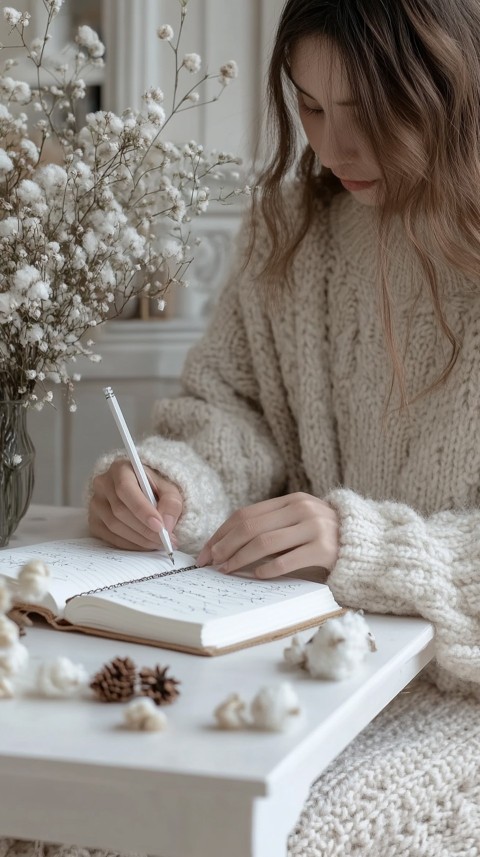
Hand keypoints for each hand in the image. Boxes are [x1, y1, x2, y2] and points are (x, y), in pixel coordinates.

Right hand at [88, 459, 182, 550]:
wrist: (144, 493)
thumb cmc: (155, 488)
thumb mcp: (170, 489)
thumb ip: (171, 503)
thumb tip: (166, 525)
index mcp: (121, 469)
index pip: (126, 489)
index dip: (142, 509)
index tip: (160, 526)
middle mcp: (103, 484)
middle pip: (120, 510)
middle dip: (145, 529)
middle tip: (165, 540)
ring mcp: (96, 503)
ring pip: (114, 526)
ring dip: (139, 539)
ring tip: (159, 543)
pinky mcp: (94, 521)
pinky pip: (109, 538)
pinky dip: (130, 545)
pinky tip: (145, 545)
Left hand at [196, 492, 338, 577]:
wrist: (367, 544)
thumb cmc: (325, 538)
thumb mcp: (299, 523)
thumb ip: (272, 527)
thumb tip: (226, 547)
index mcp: (292, 501)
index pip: (246, 514)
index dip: (222, 533)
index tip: (207, 550)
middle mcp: (302, 509)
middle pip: (250, 527)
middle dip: (224, 545)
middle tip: (210, 562)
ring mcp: (315, 528)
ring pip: (264, 543)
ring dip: (239, 558)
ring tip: (227, 570)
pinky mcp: (324, 549)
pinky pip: (286, 561)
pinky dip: (267, 569)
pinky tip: (255, 576)